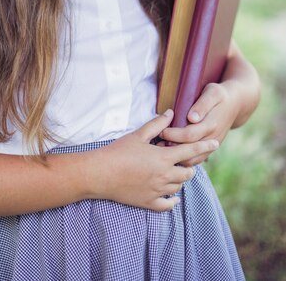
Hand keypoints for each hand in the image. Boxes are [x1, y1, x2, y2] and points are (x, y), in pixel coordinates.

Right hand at [87, 110, 218, 211]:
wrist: (100, 173)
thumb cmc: (118, 151)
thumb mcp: (138, 134)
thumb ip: (157, 124)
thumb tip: (170, 113)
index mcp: (163, 158)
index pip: (190, 151)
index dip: (204, 146)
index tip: (216, 142)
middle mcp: (164, 176)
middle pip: (188, 173)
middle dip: (190, 166)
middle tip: (186, 160)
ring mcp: (157, 191)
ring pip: (178, 187)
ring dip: (180, 180)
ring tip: (175, 172)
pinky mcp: (148, 202)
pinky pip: (167, 205)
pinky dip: (173, 200)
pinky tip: (174, 196)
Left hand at [160, 81, 239, 165]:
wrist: (235, 104)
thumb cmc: (219, 95)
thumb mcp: (212, 93)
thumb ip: (202, 105)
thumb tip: (192, 118)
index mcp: (211, 124)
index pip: (189, 135)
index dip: (174, 135)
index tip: (162, 131)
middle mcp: (213, 138)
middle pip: (190, 149)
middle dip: (172, 147)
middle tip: (158, 142)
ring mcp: (213, 145)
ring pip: (194, 159)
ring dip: (178, 157)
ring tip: (163, 150)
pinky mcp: (211, 149)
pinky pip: (198, 160)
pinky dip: (185, 161)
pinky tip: (173, 155)